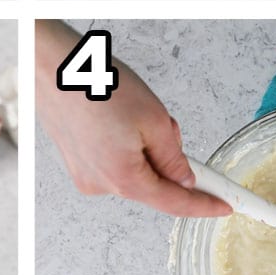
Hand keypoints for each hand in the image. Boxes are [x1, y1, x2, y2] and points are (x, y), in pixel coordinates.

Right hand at [36, 24, 231, 216]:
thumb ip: (173, 157)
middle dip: (167, 159)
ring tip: (131, 112)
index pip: (173, 203)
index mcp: (123, 178)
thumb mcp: (153, 119)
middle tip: (166, 126)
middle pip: (152, 185)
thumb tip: (184, 179)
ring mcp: (85, 174)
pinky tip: (116, 117)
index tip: (223, 207)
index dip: (203, 205)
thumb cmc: (95, 85)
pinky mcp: (76, 161)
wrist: (52, 67)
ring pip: (133, 171)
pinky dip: (124, 145)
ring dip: (144, 148)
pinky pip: (112, 162)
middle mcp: (100, 184)